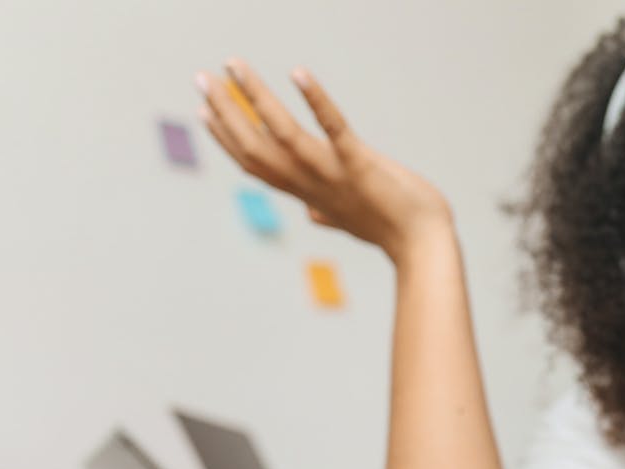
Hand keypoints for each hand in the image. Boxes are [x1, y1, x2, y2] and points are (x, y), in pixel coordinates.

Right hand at [196, 59, 452, 262]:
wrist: (423, 246)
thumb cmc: (392, 230)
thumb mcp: (351, 219)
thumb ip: (326, 213)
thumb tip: (313, 215)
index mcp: (306, 192)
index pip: (255, 163)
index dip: (227, 137)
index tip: (205, 110)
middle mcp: (310, 183)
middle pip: (253, 146)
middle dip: (225, 111)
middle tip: (201, 77)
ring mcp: (333, 174)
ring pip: (281, 133)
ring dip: (255, 96)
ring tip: (235, 65)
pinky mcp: (361, 164)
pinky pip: (334, 128)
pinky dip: (316, 100)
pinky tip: (299, 73)